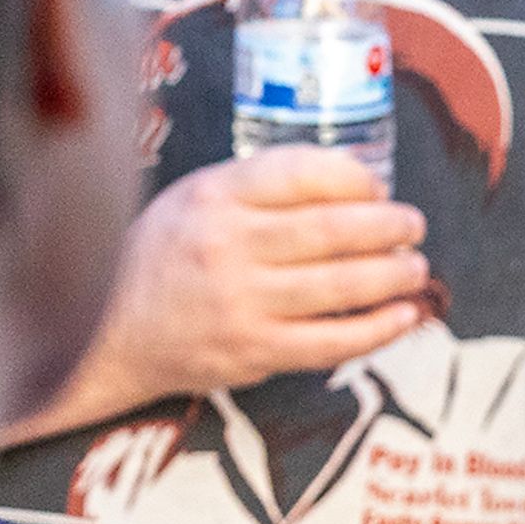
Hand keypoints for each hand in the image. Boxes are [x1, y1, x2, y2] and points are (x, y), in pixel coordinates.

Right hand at [32, 148, 426, 428]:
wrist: (109, 330)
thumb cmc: (168, 256)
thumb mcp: (196, 199)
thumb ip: (262, 187)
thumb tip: (355, 178)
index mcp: (213, 196)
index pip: (301, 172)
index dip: (354, 178)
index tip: (378, 188)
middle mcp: (227, 245)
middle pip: (332, 229)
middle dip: (388, 226)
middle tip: (414, 225)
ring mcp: (242, 301)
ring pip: (342, 285)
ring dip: (393, 275)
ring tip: (415, 267)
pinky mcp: (256, 351)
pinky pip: (335, 341)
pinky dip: (380, 328)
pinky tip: (404, 315)